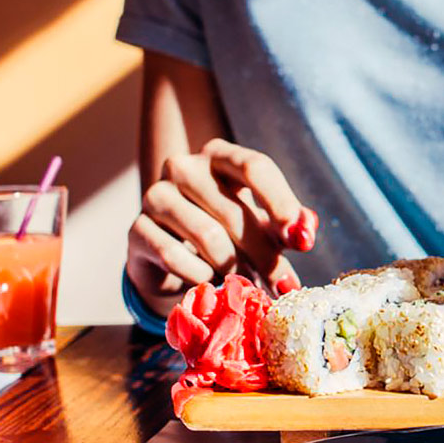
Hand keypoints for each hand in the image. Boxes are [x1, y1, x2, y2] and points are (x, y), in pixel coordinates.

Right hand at [127, 139, 316, 313]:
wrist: (173, 259)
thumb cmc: (228, 233)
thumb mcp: (263, 224)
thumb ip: (287, 223)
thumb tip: (306, 231)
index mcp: (221, 156)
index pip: (255, 167)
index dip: (281, 204)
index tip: (302, 241)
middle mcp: (185, 167)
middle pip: (234, 211)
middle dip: (265, 255)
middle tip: (284, 286)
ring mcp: (156, 195)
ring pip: (208, 236)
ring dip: (235, 269)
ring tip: (250, 286)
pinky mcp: (137, 229)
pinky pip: (176, 256)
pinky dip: (201, 276)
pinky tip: (211, 283)